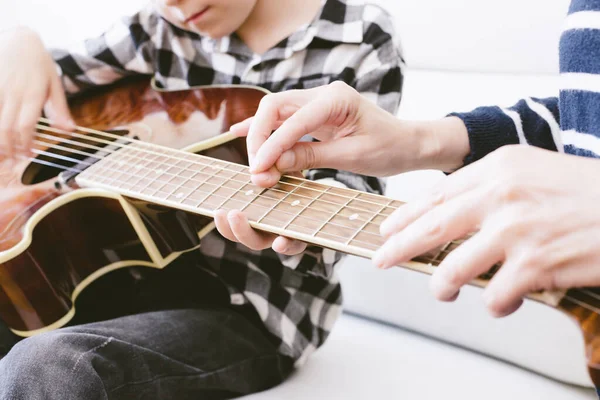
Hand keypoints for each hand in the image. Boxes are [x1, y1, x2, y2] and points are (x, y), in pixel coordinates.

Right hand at [0, 27, 73, 158]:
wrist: (19, 38)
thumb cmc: (39, 63)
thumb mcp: (54, 83)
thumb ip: (60, 108)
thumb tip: (69, 131)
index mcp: (34, 94)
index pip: (27, 125)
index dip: (26, 143)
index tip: (29, 155)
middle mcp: (14, 92)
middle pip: (7, 126)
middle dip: (9, 147)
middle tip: (12, 160)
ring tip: (1, 153)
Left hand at [214, 171, 307, 254]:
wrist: (275, 165)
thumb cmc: (291, 169)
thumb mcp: (293, 168)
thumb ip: (288, 165)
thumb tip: (269, 170)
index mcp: (293, 224)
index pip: (294, 243)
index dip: (287, 245)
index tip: (279, 243)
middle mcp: (273, 230)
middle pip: (258, 242)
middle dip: (244, 232)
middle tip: (235, 214)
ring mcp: (255, 225)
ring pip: (240, 235)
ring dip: (228, 228)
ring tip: (220, 212)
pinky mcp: (240, 217)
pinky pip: (229, 224)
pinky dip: (223, 219)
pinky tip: (217, 210)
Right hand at [230, 81, 469, 187]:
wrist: (406, 143)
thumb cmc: (388, 148)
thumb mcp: (353, 156)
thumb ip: (312, 156)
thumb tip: (274, 164)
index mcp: (336, 98)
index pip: (292, 118)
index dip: (271, 144)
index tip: (258, 169)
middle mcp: (322, 95)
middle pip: (274, 107)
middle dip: (259, 138)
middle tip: (255, 171)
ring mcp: (315, 103)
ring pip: (273, 114)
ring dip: (260, 139)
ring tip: (254, 167)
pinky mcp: (312, 116)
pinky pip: (282, 121)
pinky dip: (263, 131)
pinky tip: (238, 134)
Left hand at [372, 145, 599, 316]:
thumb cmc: (586, 190)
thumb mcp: (533, 169)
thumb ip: (491, 185)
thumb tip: (450, 211)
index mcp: (498, 169)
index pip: (437, 195)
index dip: (406, 216)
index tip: (388, 229)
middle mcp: (501, 196)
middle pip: (433, 227)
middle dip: (400, 248)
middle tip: (382, 260)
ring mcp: (516, 231)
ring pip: (454, 268)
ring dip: (442, 285)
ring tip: (442, 290)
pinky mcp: (536, 264)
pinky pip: (494, 295)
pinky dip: (495, 304)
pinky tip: (504, 300)